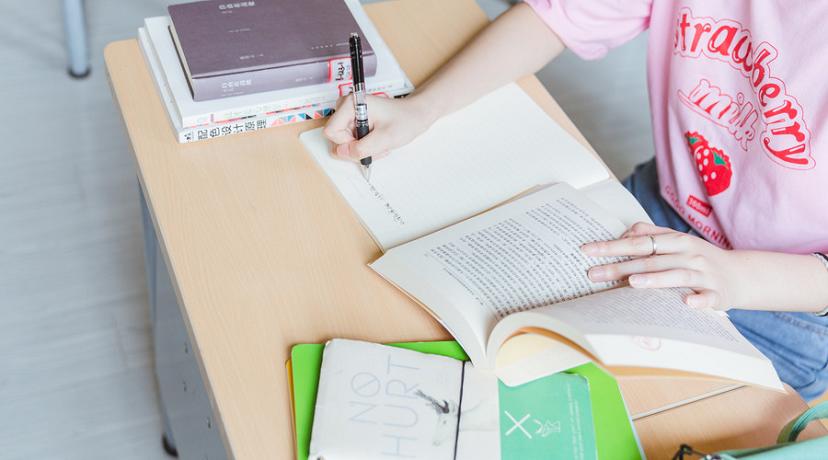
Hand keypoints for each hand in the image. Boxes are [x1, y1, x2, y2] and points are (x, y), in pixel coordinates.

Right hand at [323, 94, 435, 161]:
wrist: (416, 115)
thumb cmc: (405, 120)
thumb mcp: (385, 138)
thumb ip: (361, 148)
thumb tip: (340, 153)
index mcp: (350, 105)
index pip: (331, 132)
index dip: (346, 143)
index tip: (366, 142)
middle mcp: (346, 108)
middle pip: (336, 139)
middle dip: (356, 148)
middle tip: (376, 145)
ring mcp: (349, 116)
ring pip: (344, 143)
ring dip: (361, 149)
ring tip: (379, 144)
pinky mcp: (354, 123)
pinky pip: (350, 142)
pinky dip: (364, 147)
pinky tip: (377, 142)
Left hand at [580, 222, 745, 309]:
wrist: (742, 274)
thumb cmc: (698, 259)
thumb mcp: (676, 243)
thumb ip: (651, 235)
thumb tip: (623, 233)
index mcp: (675, 241)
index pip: (639, 242)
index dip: (612, 246)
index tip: (587, 250)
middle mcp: (688, 255)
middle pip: (650, 260)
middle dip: (620, 266)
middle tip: (594, 274)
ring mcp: (704, 274)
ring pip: (677, 275)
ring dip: (655, 279)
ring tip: (632, 283)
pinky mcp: (718, 294)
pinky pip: (707, 297)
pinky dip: (699, 300)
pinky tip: (687, 302)